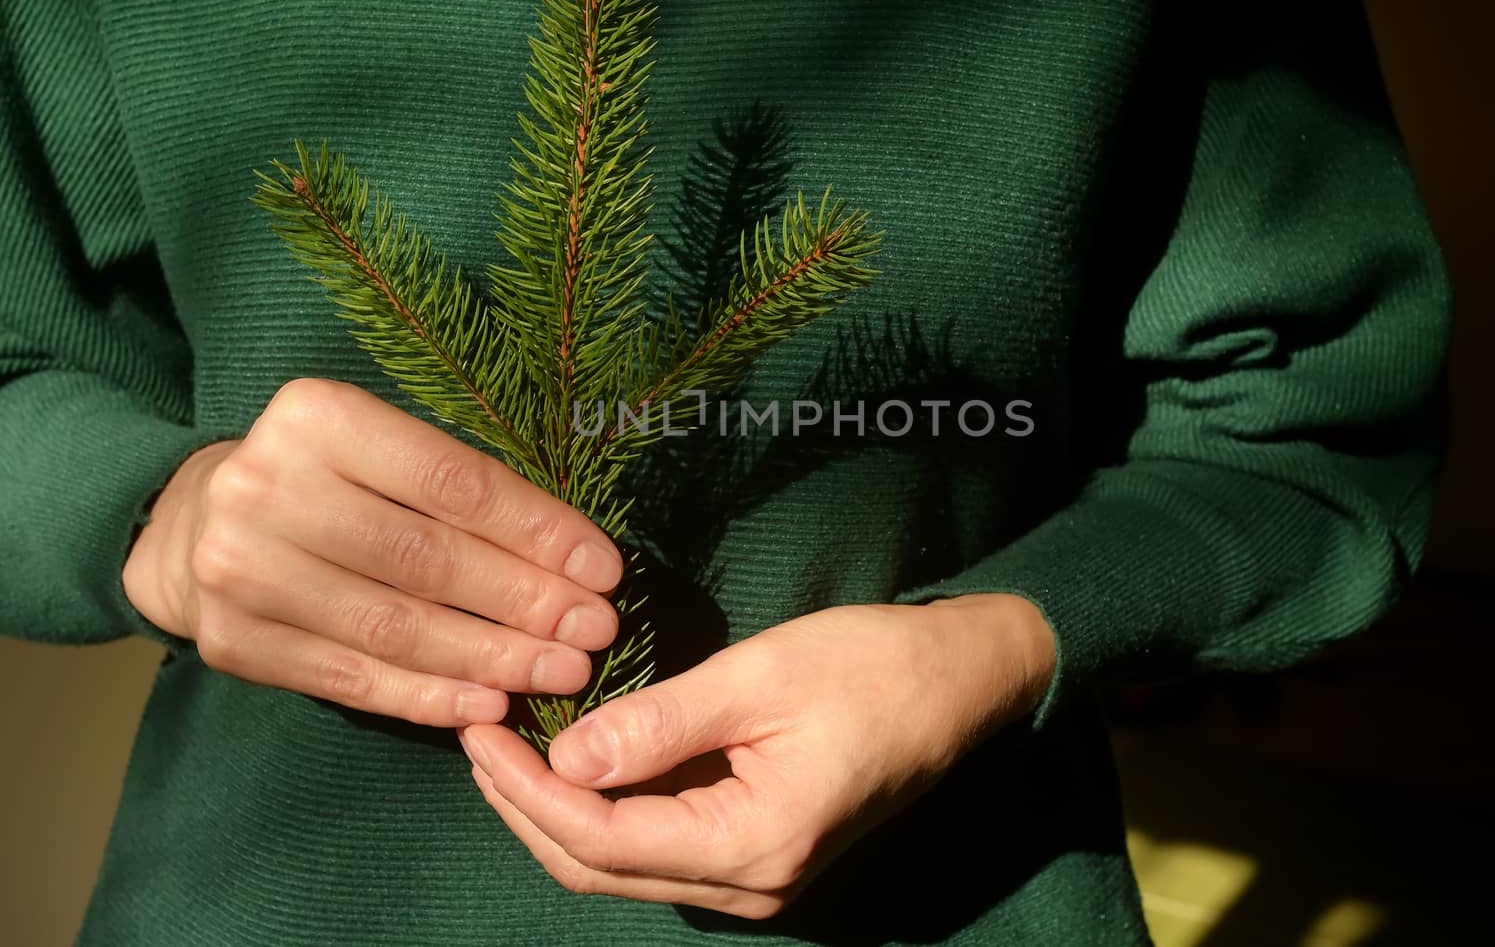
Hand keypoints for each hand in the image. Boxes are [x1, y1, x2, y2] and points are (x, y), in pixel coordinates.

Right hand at [121, 377, 624, 726]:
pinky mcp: (232, 640)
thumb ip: (462, 488)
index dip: (538, 532)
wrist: (194, 526)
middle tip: (595, 632)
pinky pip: (352, 680)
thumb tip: (579, 559)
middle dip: (527, 602)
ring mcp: (240, 570)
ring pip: (395, 628)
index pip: (452, 483)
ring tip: (561, 673)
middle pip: (427, 560)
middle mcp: (266, 486)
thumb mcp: (382, 448)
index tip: (605, 570)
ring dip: (492, 658)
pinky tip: (489, 704)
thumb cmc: (327, 480)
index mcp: (316, 417)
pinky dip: (428, 697)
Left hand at [458, 593, 1055, 918]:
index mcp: (752, 843)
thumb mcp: (759, 676)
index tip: (481, 730)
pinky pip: (661, 850)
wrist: (961, 683)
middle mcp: (750, 884)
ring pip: (624, 867)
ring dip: (559, 813)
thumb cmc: (870, 666)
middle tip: (478, 737)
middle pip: (600, 869)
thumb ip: (659, 722)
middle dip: (526, 808)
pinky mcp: (761, 854)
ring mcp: (758, 878)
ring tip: (509, 748)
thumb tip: (563, 756)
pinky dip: (607, 810)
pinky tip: (578, 762)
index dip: (526, 790)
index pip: (601, 838)